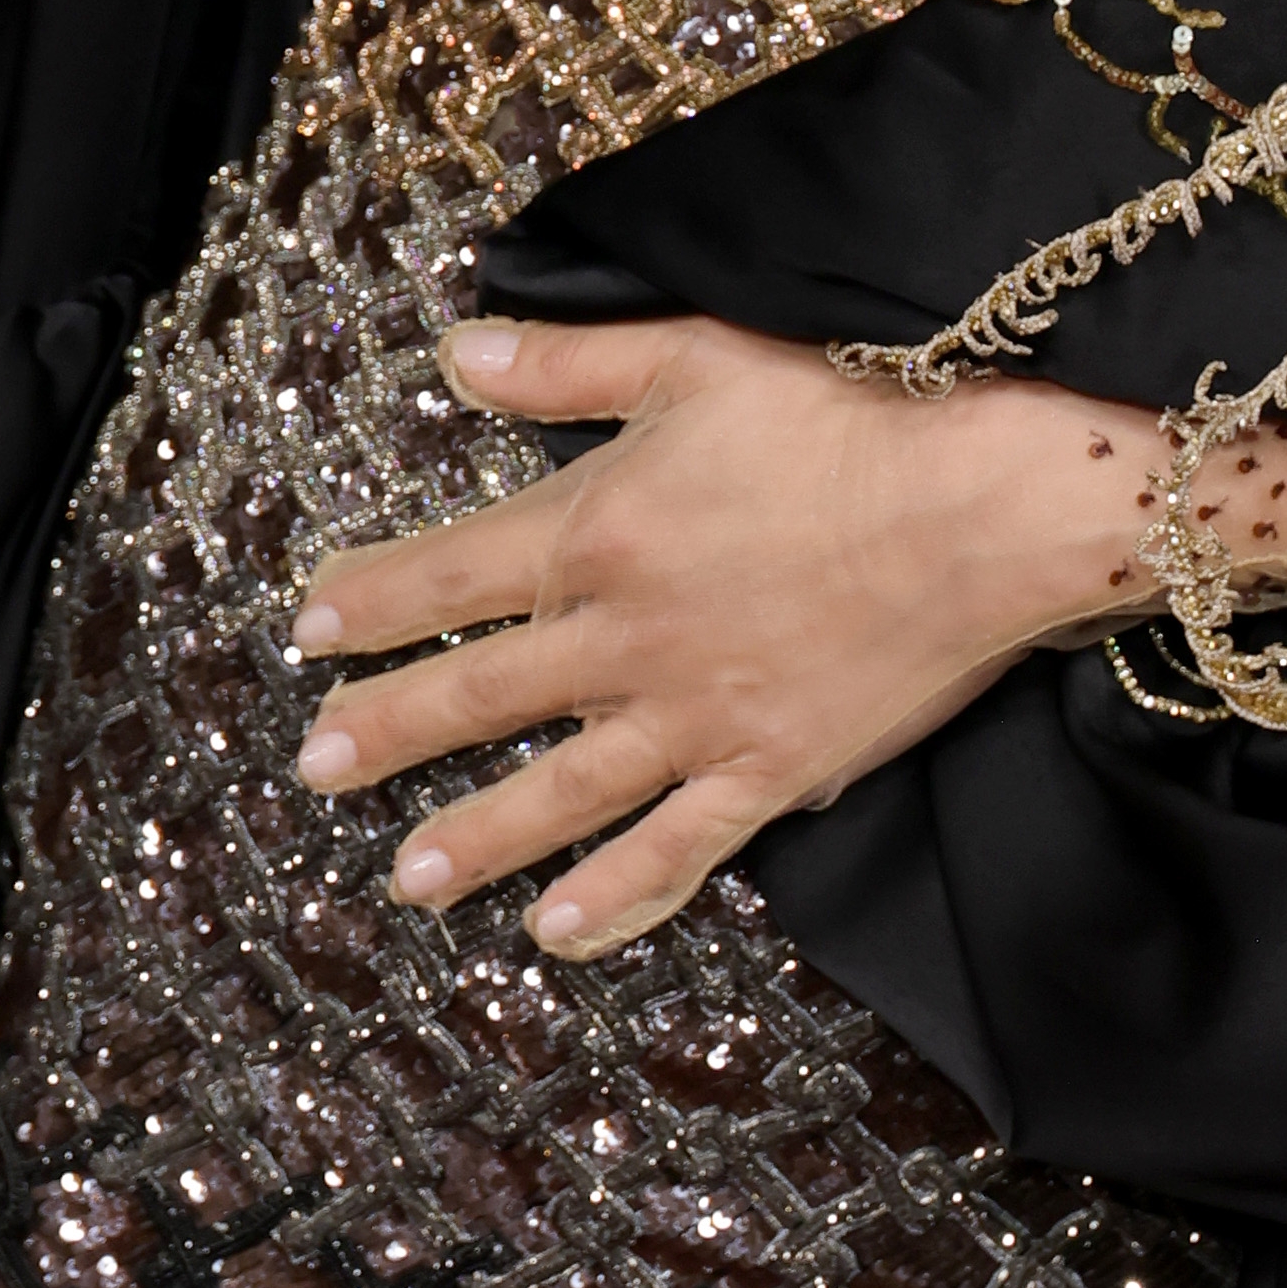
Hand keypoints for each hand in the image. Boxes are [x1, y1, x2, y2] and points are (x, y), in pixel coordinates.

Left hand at [287, 318, 1155, 957]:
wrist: (978, 505)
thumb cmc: (846, 413)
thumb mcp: (692, 358)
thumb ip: (566, 367)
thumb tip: (454, 355)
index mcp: (595, 530)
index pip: (452, 573)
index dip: (373, 600)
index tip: (308, 629)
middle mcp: (625, 637)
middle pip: (482, 691)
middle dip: (390, 728)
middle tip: (314, 769)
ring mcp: (693, 716)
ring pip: (559, 789)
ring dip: (476, 837)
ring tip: (407, 879)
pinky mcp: (767, 770)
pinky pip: (675, 849)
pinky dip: (615, 896)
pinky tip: (559, 932)